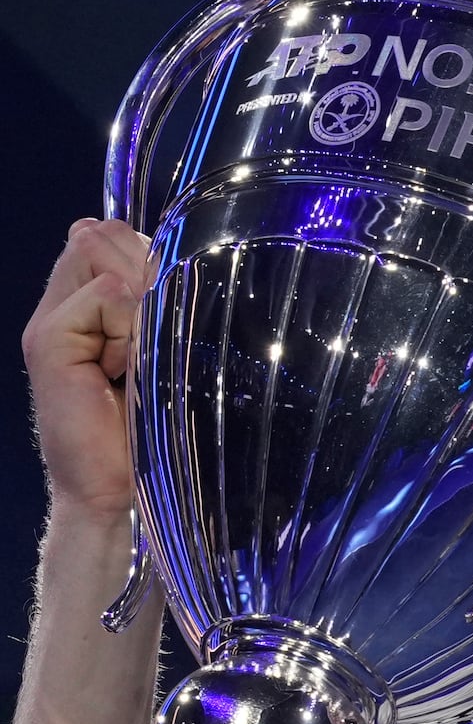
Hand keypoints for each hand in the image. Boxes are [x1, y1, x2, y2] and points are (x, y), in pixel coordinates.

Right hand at [22, 219, 153, 519]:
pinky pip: (107, 293)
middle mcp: (64, 305)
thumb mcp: (169, 356)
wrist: (120, 489)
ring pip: (104, 257)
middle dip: (146, 273)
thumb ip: (160, 306)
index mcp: (90, 303)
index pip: (112, 235)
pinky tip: (123, 372)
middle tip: (153, 339)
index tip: (168, 312)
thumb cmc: (156, 429)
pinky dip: (130, 329)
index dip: (148, 256)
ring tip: (138, 358)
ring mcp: (52, 322)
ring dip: (141, 303)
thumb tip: (173, 253)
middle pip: (104, 236)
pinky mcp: (48, 341)